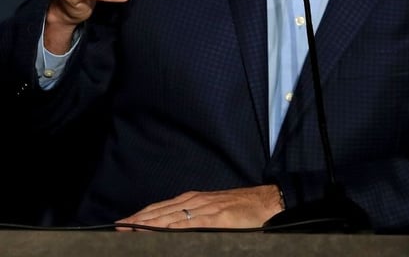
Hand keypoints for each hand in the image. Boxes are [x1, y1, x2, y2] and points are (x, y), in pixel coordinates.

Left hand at [117, 185, 283, 229]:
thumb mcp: (216, 209)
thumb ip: (196, 217)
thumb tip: (174, 227)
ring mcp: (205, 209)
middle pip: (160, 212)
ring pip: (169, 217)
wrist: (269, 201)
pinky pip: (188, 225)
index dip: (141, 216)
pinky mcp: (216, 219)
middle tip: (117, 228)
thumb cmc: (244, 208)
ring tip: (128, 230)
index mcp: (195, 200)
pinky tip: (158, 231)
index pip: (160, 209)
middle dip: (137, 221)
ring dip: (147, 224)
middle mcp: (196, 202)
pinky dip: (170, 228)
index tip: (123, 223)